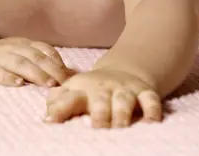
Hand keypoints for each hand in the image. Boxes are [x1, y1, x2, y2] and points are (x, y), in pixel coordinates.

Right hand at [0, 37, 70, 87]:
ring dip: (35, 73)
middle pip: (35, 56)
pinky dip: (9, 78)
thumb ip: (39, 59)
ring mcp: (0, 57)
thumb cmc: (3, 58)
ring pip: (20, 63)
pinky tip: (19, 83)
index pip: (44, 49)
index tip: (68, 74)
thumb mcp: (21, 52)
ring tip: (47, 84)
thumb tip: (64, 73)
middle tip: (62, 82)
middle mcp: (14, 47)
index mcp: (24, 43)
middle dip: (51, 69)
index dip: (57, 60)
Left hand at [44, 68, 162, 127]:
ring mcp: (125, 90)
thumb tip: (46, 118)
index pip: (68, 98)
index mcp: (82, 90)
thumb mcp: (74, 90)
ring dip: (122, 112)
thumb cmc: (93, 89)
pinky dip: (153, 110)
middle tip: (95, 128)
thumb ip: (58, 102)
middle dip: (98, 113)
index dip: (60, 108)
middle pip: (100, 99)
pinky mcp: (144, 92)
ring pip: (124, 100)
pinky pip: (151, 100)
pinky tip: (151, 123)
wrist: (125, 71)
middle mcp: (104, 89)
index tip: (51, 120)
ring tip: (120, 127)